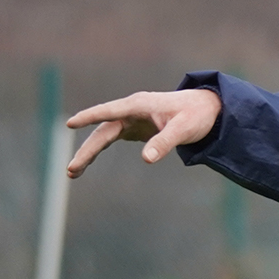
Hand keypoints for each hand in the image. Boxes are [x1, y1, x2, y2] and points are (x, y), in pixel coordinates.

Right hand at [65, 89, 222, 177]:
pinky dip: (98, 151)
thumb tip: (146, 160)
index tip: (70, 123)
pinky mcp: (134, 129)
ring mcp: (130, 119)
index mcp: (139, 105)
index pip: (109, 111)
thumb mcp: (184, 129)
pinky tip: (86, 165)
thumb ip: (165, 142)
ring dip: (88, 153)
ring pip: (103, 136)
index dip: (90, 117)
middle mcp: (130, 110)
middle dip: (86, 150)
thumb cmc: (196, 115)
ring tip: (73, 173)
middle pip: (102, 130)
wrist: (208, 109)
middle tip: (71, 169)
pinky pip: (111, 139)